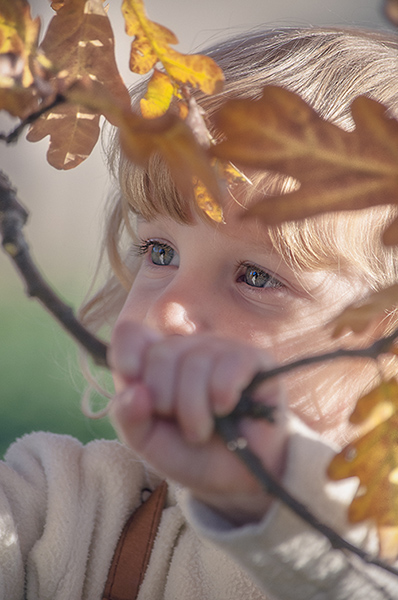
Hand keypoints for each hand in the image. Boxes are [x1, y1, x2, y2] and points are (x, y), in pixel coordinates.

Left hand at [109, 321, 287, 524]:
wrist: (237, 479)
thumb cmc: (192, 454)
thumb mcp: (148, 441)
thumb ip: (128, 416)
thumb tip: (136, 391)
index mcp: (156, 362)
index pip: (131, 333)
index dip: (127, 352)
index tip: (131, 376)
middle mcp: (188, 348)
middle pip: (162, 352)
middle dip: (165, 399)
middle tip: (180, 425)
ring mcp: (221, 349)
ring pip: (195, 361)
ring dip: (194, 409)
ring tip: (203, 430)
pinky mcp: (253, 358)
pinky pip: (230, 363)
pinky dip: (222, 393)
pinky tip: (225, 409)